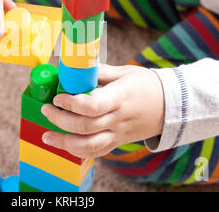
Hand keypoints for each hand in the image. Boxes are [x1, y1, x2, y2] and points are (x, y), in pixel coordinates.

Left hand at [41, 64, 164, 157]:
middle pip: (85, 127)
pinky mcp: (118, 142)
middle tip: (46, 110)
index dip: (71, 103)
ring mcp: (118, 133)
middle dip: (60, 120)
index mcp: (120, 97)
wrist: (172, 106)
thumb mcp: (126, 72)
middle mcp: (118, 119)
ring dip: (64, 143)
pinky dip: (78, 151)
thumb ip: (101, 72)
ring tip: (47, 136)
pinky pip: (97, 152)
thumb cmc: (148, 85)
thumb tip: (78, 67)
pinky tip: (64, 144)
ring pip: (89, 146)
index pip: (93, 106)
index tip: (57, 97)